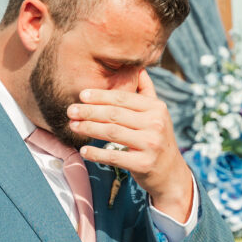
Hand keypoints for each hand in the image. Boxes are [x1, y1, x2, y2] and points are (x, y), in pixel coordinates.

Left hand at [68, 70, 193, 222]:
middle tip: (71, 111)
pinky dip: (97, 153)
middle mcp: (155, 124)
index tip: (82, 95)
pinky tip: (84, 150)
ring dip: (89, 129)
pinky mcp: (143, 164)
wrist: (171, 173)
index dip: (100, 96)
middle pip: (115, 114)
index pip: (123, 98)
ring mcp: (150, 144)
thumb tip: (139, 68)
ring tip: (73, 126)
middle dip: (89, 111)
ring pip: (112, 133)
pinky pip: (114, 156)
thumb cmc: (158, 140)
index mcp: (157, 108)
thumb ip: (147, 92)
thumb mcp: (158, 114)